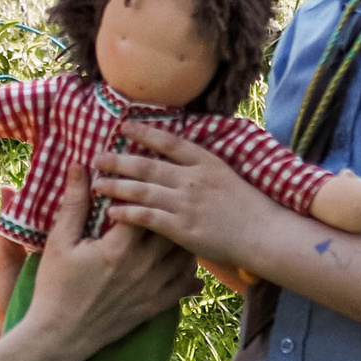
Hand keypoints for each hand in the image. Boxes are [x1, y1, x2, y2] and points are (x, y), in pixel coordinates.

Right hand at [0, 166, 194, 360]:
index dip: (144, 188)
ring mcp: (152, 289)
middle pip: (172, 229)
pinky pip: (183, 286)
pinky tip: (189, 261)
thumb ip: (74, 203)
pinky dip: (190, 272)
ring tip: (181, 221)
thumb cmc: (55, 287)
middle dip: (170, 209)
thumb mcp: (59, 241)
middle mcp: (144, 267)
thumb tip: (80, 167)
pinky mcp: (154, 306)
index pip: (145, 207)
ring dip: (184, 237)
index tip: (142, 175)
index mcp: (120, 248)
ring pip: (184, 256)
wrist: (59, 336)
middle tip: (170, 193)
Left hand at [99, 125, 300, 273]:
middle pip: (147, 165)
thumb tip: (174, 163)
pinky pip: (147, 217)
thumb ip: (199, 168)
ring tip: (97, 184)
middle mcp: (192, 179)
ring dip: (116, 186)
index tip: (122, 127)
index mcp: (205, 162)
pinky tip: (112, 211)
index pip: (169, 141)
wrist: (264, 233)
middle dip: (118, 160)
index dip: (143, 132)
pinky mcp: (182, 228)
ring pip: (142, 190)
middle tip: (96, 157)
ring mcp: (186, 203)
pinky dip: (127, 213)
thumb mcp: (225, 175)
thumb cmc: (248, 206)